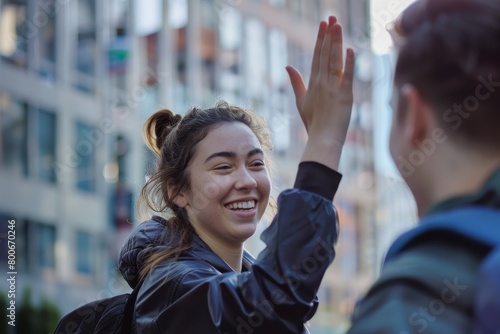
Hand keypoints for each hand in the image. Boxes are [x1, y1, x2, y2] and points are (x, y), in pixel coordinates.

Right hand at [286, 16, 354, 169]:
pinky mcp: (345, 96)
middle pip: (325, 55)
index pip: (317, 57)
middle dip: (328, 35)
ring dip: (336, 43)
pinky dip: (349, 64)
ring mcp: (333, 89)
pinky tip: (350, 50)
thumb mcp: (300, 101)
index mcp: (313, 83)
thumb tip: (287, 66)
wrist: (322, 140)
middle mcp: (322, 83)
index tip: (323, 25)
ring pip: (334, 61)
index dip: (320, 40)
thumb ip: (295, 82)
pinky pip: (347, 77)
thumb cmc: (313, 123)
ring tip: (338, 26)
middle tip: (331, 17)